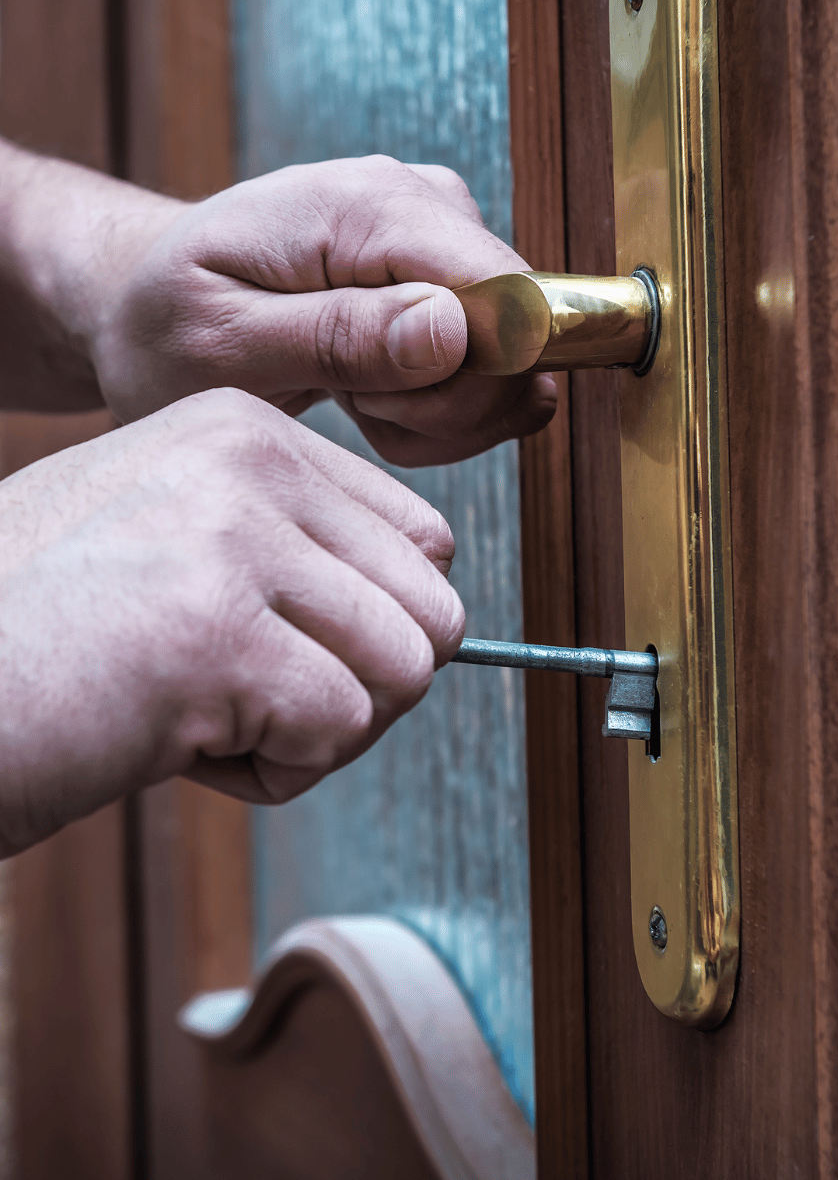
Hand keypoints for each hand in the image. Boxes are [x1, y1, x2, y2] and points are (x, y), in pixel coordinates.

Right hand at [0, 388, 463, 853]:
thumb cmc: (38, 633)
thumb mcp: (172, 533)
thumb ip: (294, 544)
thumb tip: (424, 607)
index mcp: (245, 431)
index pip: (423, 541)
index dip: (374, 624)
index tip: (287, 649)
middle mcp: (249, 464)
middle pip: (430, 610)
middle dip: (362, 686)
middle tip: (261, 702)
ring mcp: (233, 541)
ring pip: (405, 671)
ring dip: (322, 732)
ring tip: (217, 720)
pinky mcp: (218, 637)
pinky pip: (339, 730)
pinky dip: (274, 773)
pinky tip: (179, 747)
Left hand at [88, 157, 555, 464]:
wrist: (151, 302)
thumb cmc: (169, 322)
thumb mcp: (222, 344)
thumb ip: (337, 335)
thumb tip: (456, 330)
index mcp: (371, 204)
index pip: (502, 293)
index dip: (462, 377)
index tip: (371, 394)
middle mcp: (430, 205)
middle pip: (520, 343)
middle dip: (437, 406)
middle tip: (344, 398)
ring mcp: (450, 243)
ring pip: (514, 374)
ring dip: (432, 416)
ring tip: (347, 393)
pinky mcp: (459, 284)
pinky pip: (496, 381)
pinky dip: (434, 414)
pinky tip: (369, 394)